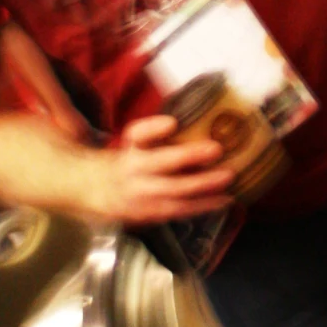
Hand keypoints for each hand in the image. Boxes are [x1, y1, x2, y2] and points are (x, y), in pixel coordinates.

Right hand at [96, 115, 237, 223]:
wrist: (97, 192)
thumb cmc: (128, 158)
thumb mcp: (134, 140)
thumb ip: (158, 130)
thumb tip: (199, 112)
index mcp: (130, 147)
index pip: (138, 134)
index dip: (155, 129)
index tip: (173, 122)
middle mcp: (134, 171)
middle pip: (159, 164)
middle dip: (189, 157)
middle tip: (216, 148)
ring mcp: (142, 196)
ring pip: (174, 193)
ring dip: (204, 187)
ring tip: (228, 177)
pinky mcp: (151, 214)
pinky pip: (180, 211)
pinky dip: (204, 206)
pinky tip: (224, 200)